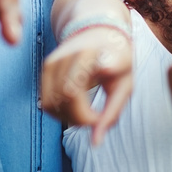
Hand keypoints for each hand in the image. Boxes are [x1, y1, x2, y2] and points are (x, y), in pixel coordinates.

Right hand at [40, 27, 131, 145]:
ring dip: (68, 117)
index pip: (73, 93)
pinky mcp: (46, 67)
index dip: (84, 115)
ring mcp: (53, 61)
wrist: (99, 29)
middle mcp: (66, 56)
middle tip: (96, 119)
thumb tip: (95, 142)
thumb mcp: (125, 82)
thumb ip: (112, 112)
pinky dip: (60, 111)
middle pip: (62, 101)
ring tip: (87, 112)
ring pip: (50, 104)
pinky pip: (46, 101)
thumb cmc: (117, 57)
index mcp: (90, 56)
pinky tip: (76, 106)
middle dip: (79, 119)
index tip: (99, 119)